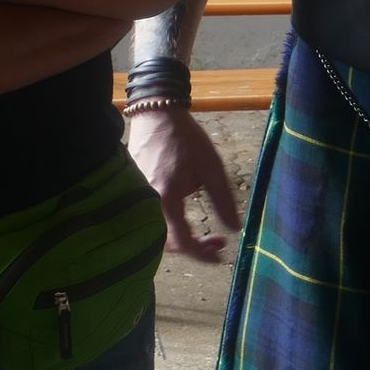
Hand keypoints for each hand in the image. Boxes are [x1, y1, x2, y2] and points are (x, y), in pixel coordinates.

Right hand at [126, 105, 241, 260]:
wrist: (156, 114)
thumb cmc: (185, 138)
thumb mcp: (211, 167)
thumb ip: (223, 200)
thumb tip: (235, 229)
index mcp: (165, 198)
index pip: (182, 241)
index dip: (202, 254)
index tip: (221, 255)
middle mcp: (146, 204)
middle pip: (167, 244)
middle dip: (195, 249)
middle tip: (218, 243)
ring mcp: (137, 199)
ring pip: (157, 234)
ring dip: (183, 240)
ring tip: (206, 235)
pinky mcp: (134, 194)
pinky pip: (150, 221)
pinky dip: (170, 228)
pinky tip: (187, 222)